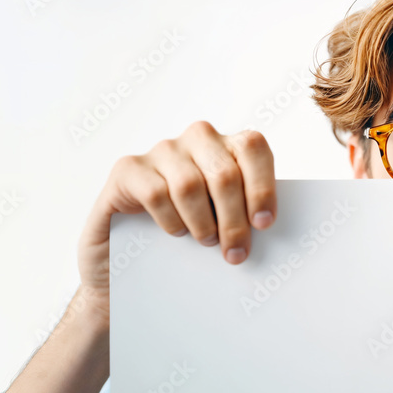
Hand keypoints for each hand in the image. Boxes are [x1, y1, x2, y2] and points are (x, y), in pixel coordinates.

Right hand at [77, 120, 276, 319]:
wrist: (131, 247)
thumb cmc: (190, 230)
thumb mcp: (225, 218)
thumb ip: (246, 213)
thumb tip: (264, 229)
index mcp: (228, 145)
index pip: (253, 148)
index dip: (262, 186)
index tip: (263, 223)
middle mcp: (196, 139)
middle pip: (224, 174)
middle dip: (234, 219)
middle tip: (235, 252)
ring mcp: (162, 151)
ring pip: (190, 185)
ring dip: (202, 222)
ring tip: (205, 241)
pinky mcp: (129, 168)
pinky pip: (156, 193)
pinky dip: (171, 220)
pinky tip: (176, 231)